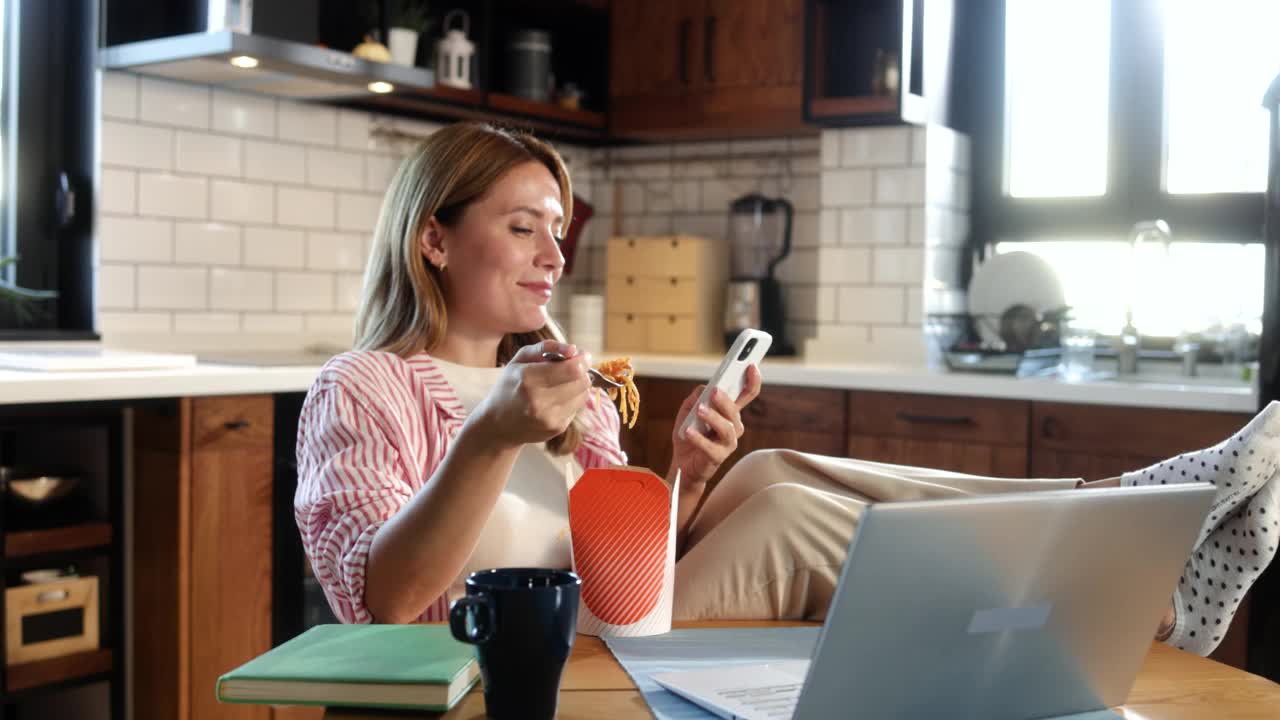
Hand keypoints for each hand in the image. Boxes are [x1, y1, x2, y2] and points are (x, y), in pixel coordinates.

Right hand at [473, 340, 591, 448]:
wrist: (497, 425)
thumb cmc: (510, 386)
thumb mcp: (520, 359)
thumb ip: (546, 347)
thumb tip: (573, 349)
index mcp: (527, 378)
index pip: (572, 369)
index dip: (583, 360)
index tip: (582, 355)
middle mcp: (538, 400)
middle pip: (582, 381)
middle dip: (583, 371)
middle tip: (575, 366)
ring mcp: (548, 418)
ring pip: (583, 394)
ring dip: (579, 385)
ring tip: (564, 382)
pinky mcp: (556, 428)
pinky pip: (577, 407)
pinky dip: (572, 399)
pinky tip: (558, 397)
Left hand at [669, 364, 762, 487]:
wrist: (682, 464)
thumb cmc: (689, 434)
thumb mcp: (688, 411)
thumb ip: (696, 397)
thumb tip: (704, 389)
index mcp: (729, 412)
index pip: (747, 394)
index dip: (752, 380)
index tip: (751, 365)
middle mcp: (734, 426)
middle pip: (735, 410)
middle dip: (726, 400)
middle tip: (714, 391)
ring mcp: (728, 442)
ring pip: (726, 428)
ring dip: (712, 417)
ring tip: (699, 410)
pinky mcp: (718, 457)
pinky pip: (711, 447)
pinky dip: (699, 438)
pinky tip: (688, 431)